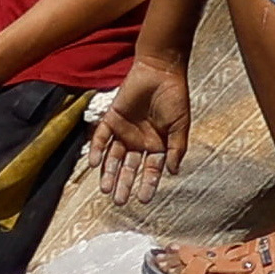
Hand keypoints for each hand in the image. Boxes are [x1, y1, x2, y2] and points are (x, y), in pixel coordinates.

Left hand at [86, 57, 191, 203]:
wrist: (160, 71)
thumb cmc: (174, 96)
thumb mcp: (180, 124)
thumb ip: (177, 148)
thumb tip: (173, 172)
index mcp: (157, 144)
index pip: (151, 169)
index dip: (148, 184)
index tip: (143, 200)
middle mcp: (139, 141)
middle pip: (129, 168)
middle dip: (125, 185)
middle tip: (120, 202)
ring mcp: (123, 132)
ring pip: (113, 158)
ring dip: (109, 174)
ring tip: (106, 190)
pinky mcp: (111, 120)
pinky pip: (101, 139)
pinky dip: (96, 151)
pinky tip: (93, 165)